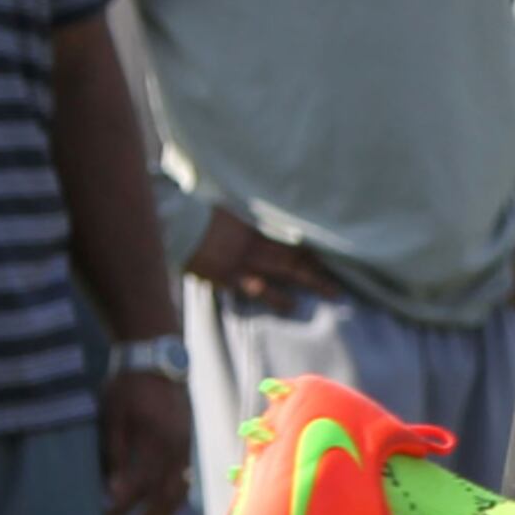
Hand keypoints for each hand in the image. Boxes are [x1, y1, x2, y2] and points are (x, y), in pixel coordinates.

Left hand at [98, 370, 191, 514]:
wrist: (158, 361)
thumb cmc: (128, 386)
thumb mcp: (113, 417)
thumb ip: (115, 455)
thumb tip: (113, 492)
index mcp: (160, 444)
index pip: (142, 488)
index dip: (122, 506)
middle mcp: (178, 451)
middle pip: (167, 499)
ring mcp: (186, 449)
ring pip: (179, 494)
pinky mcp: (186, 446)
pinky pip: (182, 482)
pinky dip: (169, 500)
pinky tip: (154, 506)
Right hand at [187, 208, 340, 314]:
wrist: (175, 222)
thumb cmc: (199, 214)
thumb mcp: (228, 209)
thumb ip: (248, 219)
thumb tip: (265, 217)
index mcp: (255, 225)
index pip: (292, 237)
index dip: (312, 248)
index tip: (333, 255)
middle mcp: (255, 243)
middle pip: (294, 255)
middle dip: (317, 269)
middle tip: (339, 283)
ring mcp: (243, 259)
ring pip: (283, 270)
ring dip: (307, 281)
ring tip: (329, 292)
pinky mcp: (228, 274)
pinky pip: (254, 286)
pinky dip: (272, 295)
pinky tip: (289, 304)